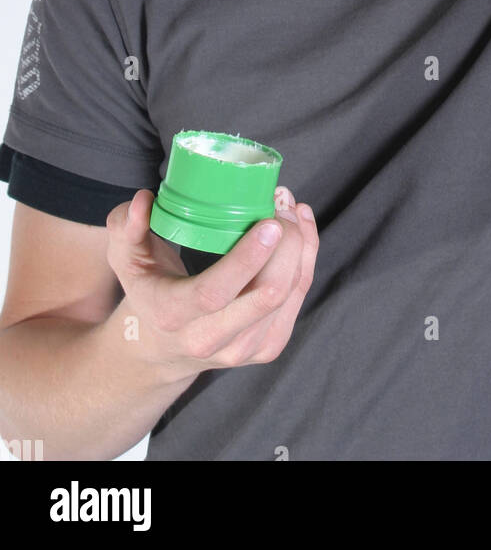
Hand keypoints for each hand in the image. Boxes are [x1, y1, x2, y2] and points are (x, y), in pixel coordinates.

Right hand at [104, 186, 318, 380]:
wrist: (160, 348)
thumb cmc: (146, 289)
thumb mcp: (125, 258)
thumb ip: (125, 227)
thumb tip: (144, 200)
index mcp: (172, 315)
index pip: (214, 292)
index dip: (247, 259)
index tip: (270, 222)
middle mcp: (210, 340)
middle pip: (266, 294)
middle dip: (287, 243)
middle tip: (282, 201)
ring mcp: (243, 349)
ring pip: (289, 294)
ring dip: (301, 244)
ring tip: (291, 206)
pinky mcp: (267, 347)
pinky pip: (298, 297)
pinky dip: (307, 258)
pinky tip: (301, 228)